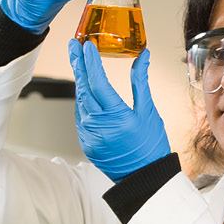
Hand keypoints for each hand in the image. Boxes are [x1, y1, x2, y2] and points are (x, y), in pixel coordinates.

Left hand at [68, 39, 169, 181]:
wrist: (143, 177)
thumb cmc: (150, 147)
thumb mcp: (149, 112)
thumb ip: (140, 82)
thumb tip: (143, 57)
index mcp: (116, 117)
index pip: (98, 82)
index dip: (90, 61)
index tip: (87, 46)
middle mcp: (98, 125)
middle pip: (83, 87)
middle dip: (77, 63)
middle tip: (73, 45)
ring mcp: (89, 135)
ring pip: (80, 100)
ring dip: (79, 80)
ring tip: (78, 61)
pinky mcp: (86, 142)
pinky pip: (81, 115)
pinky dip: (82, 99)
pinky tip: (84, 88)